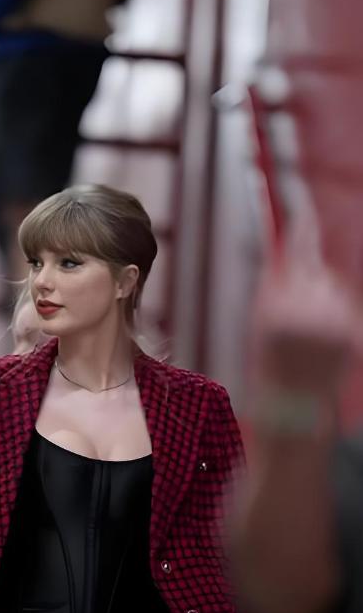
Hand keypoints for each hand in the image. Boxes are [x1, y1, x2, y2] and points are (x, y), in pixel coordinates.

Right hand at [253, 213, 362, 396]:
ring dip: (322, 296)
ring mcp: (331, 320)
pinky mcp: (350, 330)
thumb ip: (275, 287)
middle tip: (295, 281)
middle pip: (314, 266)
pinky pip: (342, 306)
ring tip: (308, 331)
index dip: (298, 226)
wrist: (295, 405)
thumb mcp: (263, 322)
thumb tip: (285, 252)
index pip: (292, 252)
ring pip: (331, 286)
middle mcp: (306, 308)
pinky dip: (334, 314)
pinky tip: (323, 338)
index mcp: (276, 306)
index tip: (300, 206)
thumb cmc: (271, 363)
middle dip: (306, 269)